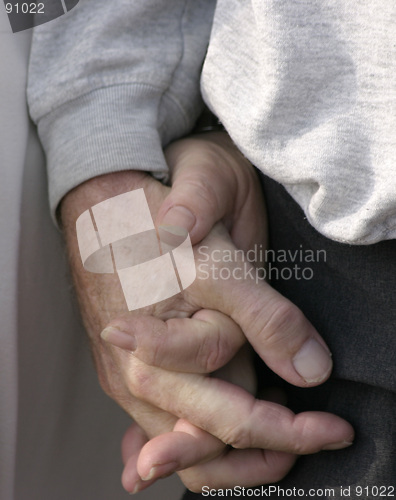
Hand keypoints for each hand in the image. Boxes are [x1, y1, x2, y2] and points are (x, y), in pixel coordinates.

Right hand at [104, 222, 351, 492]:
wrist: (102, 203)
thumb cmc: (157, 219)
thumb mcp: (223, 261)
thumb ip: (265, 318)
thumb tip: (310, 371)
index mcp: (158, 351)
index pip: (232, 416)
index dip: (291, 431)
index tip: (333, 431)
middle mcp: (134, 373)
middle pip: (202, 444)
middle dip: (265, 452)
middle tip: (316, 438)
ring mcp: (125, 373)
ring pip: (180, 442)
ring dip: (231, 454)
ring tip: (278, 440)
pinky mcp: (126, 367)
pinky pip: (157, 421)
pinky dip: (189, 442)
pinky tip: (201, 448)